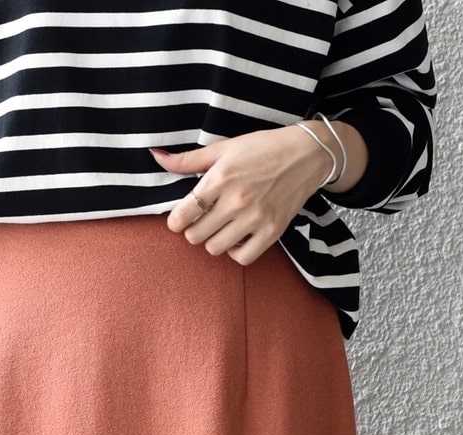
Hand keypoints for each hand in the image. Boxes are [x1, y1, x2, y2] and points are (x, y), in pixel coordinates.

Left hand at [149, 120, 357, 263]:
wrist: (306, 154)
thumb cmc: (262, 149)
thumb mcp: (224, 148)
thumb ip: (189, 160)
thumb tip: (156, 157)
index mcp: (221, 178)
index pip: (184, 213)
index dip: (175, 221)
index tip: (178, 220)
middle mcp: (236, 200)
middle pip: (196, 236)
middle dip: (193, 230)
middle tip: (201, 221)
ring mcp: (255, 218)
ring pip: (215, 248)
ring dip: (213, 241)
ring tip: (220, 227)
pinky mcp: (272, 232)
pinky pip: (242, 258)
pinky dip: (235, 252)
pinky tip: (237, 238)